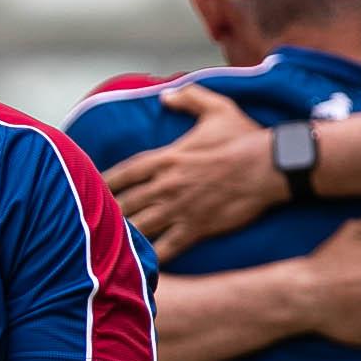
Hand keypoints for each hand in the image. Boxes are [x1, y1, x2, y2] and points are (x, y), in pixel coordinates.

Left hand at [101, 84, 288, 260]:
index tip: (91, 188)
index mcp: (167, 158)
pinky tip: (137, 266)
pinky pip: (166, 248)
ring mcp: (179, 209)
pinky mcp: (196, 229)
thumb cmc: (244, 137)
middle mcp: (167, 185)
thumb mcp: (216, 108)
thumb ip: (189, 97)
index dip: (106, 182)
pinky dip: (150, 258)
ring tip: (105, 246)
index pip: (125, 172)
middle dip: (107, 213)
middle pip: (125, 203)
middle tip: (91, 222)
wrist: (270, 167)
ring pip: (140, 228)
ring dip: (122, 237)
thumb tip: (165, 95)